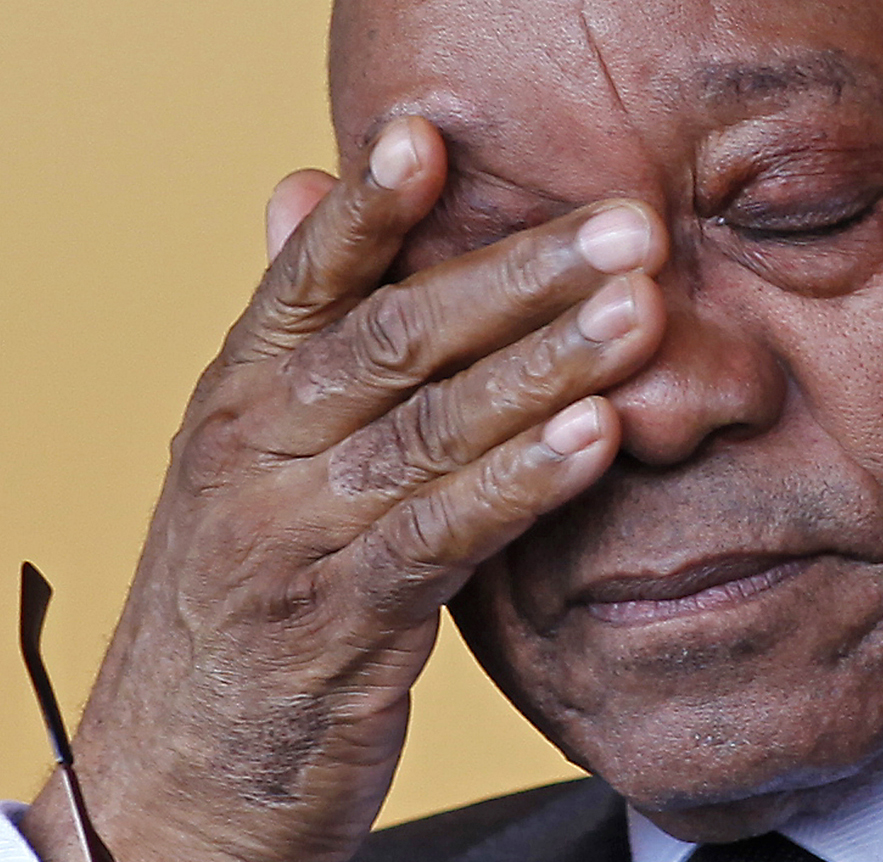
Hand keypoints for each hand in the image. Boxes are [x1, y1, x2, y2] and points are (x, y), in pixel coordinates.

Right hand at [20, 116, 667, 861]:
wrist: (180, 764)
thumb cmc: (244, 587)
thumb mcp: (251, 455)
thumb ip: (300, 329)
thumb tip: (300, 184)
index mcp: (241, 395)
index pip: (307, 282)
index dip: (369, 210)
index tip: (429, 138)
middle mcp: (257, 450)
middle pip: (395, 339)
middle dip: (518, 276)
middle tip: (629, 228)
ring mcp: (297, 537)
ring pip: (432, 429)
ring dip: (545, 365)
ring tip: (639, 314)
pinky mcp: (346, 623)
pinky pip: (445, 536)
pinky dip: (523, 483)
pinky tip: (597, 436)